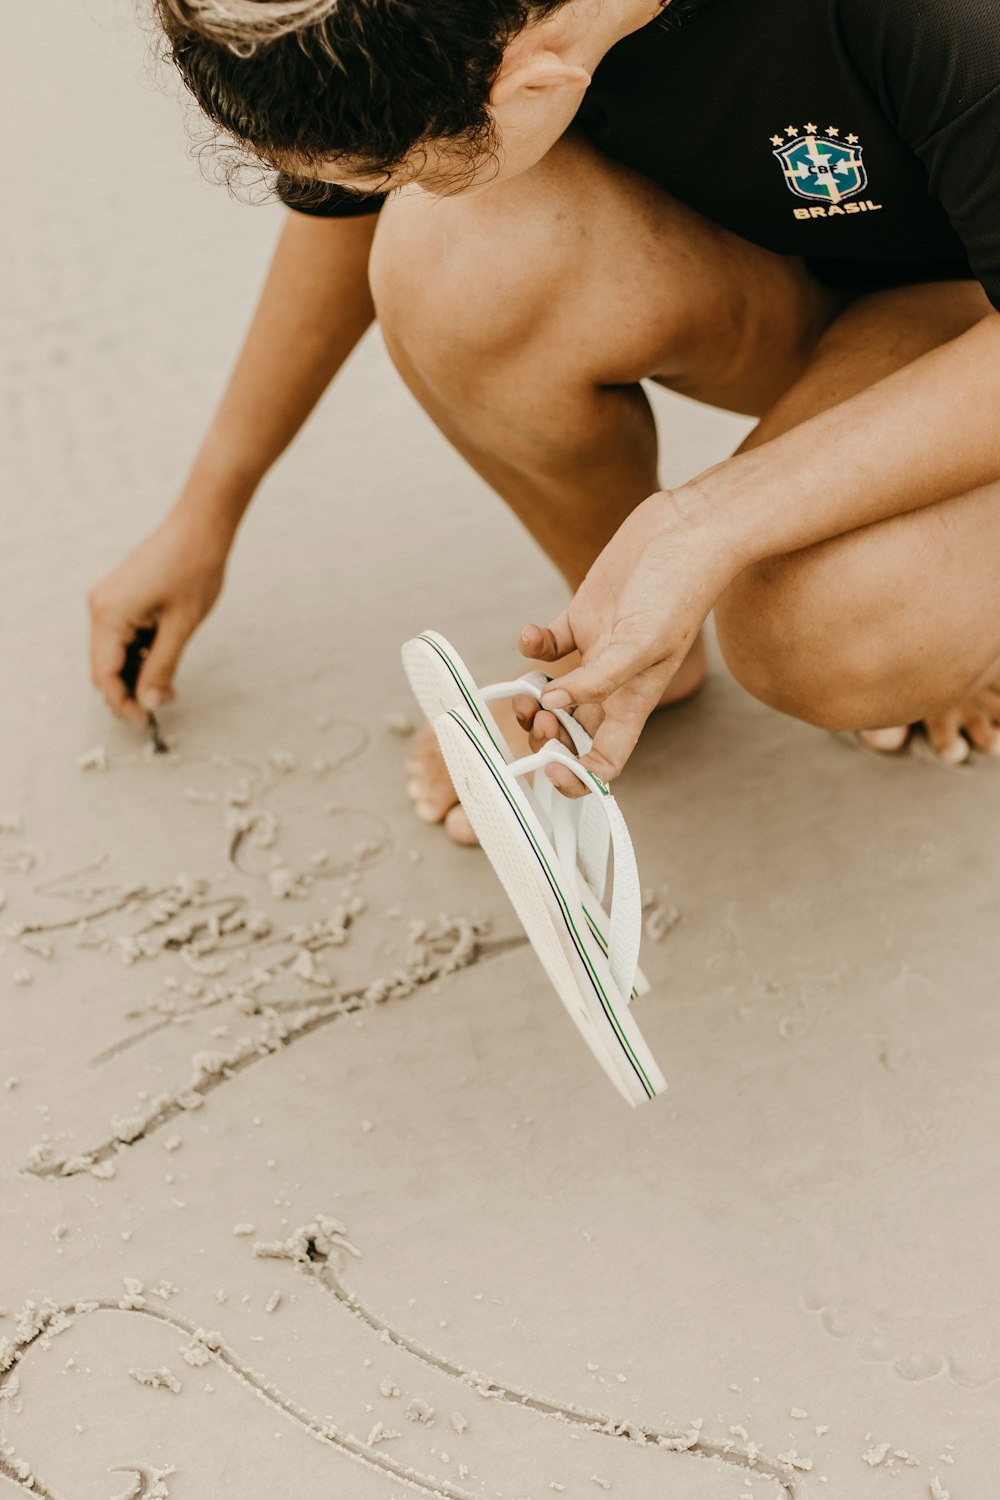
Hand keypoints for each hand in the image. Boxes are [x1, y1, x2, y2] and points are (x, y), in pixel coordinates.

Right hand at [88, 509, 230, 725]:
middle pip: (105, 665)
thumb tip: (151, 702)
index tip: (146, 720)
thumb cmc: (194, 567)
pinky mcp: (121, 595)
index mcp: (109, 614)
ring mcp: (109, 599)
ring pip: (114, 651)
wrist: (202, 525)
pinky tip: (162, 660)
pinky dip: (139, 652)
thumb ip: (162, 667)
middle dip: (130, 689)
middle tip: (161, 705)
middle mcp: (100, 606)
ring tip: (169, 684)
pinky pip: (122, 634)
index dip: (122, 702)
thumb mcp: (182, 626)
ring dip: (137, 672)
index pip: (104, 674)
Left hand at [518, 489, 737, 792]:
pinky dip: (532, 646)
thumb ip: (598, 679)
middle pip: (573, 729)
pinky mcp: (584, 616)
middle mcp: (615, 680)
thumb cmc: (680, 588)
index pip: (607, 758)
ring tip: (524, 690)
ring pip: (555, 691)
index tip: (552, 772)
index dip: (579, 776)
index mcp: (636, 698)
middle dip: (547, 735)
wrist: (688, 528)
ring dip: (533, 697)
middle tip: (535, 717)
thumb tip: (553, 704)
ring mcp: (598, 648)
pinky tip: (531, 635)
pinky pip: (549, 645)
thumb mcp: (641, 642)